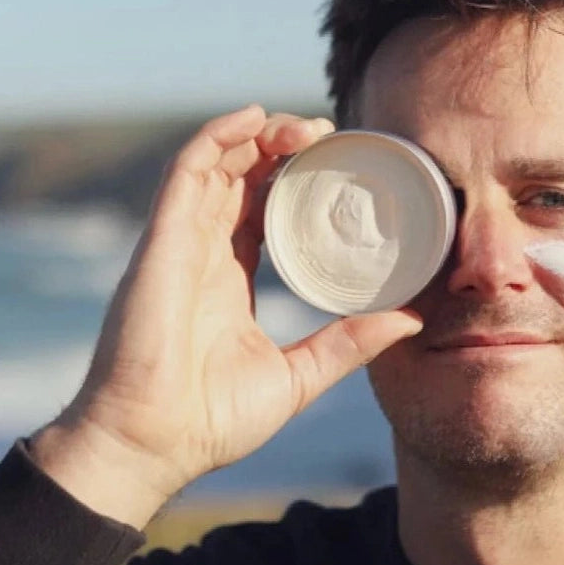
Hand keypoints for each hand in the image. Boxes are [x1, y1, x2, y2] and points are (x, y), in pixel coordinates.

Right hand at [31, 106, 421, 525]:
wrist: (152, 446)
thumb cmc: (211, 421)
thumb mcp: (298, 376)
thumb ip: (349, 343)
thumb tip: (411, 319)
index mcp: (229, 279)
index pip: (259, 210)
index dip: (292, 181)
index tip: (336, 165)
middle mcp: (203, 253)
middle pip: (240, 178)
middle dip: (281, 148)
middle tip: (328, 135)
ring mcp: (179, 243)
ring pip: (216, 165)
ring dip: (257, 136)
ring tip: (305, 128)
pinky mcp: (161, 241)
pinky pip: (185, 172)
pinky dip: (216, 138)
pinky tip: (253, 118)